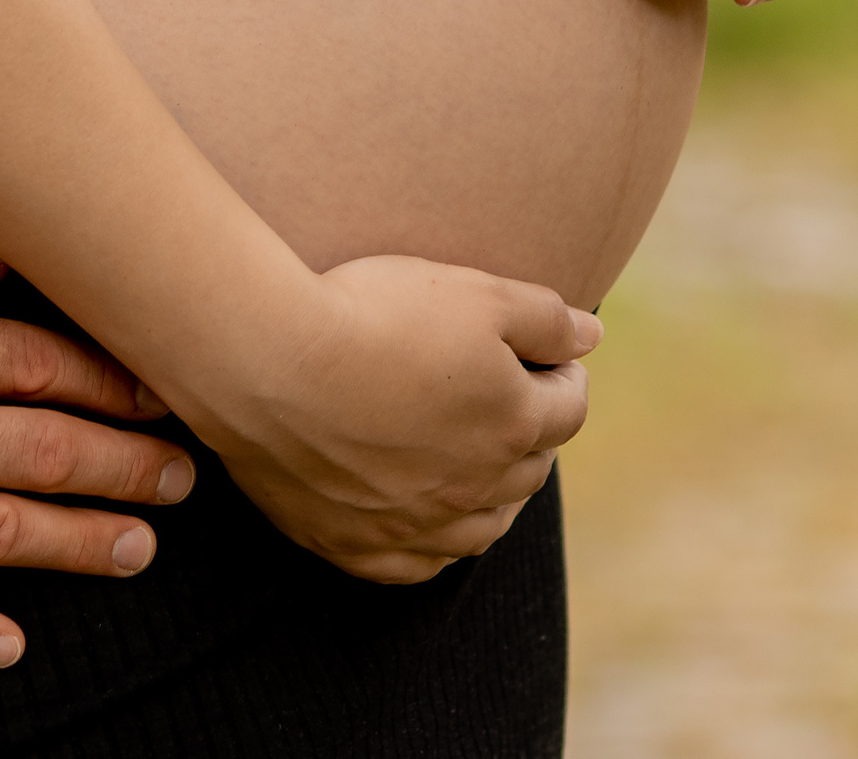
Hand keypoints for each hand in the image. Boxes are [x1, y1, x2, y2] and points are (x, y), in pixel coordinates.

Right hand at [177, 253, 598, 583]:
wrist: (265, 361)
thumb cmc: (372, 315)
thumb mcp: (475, 292)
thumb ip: (546, 317)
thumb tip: (592, 337)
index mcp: (513, 425)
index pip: (568, 407)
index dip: (564, 374)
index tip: (550, 357)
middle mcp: (474, 489)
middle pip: (529, 470)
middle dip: (531, 434)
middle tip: (510, 402)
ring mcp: (413, 525)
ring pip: (481, 528)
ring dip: (494, 497)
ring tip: (479, 465)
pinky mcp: (353, 545)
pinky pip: (414, 565)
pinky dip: (433, 545)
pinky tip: (426, 523)